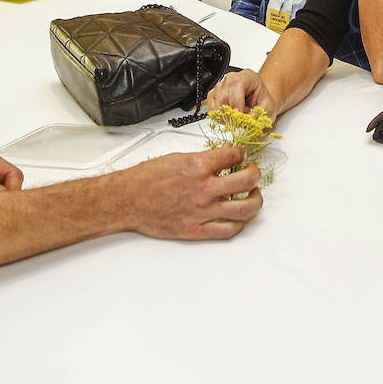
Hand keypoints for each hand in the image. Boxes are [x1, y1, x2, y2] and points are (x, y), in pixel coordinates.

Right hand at [123, 147, 263, 239]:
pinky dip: (239, 224)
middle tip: (252, 172)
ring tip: (253, 195)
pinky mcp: (197, 230)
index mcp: (198, 166)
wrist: (127, 200)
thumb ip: (202, 158)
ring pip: (245, 208)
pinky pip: (229, 230)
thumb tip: (221, 157)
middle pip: (247, 180)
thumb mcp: (176, 157)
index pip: (234, 156)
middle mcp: (204, 189)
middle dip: (254, 173)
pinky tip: (239, 217)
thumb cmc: (146, 179)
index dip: (241, 153)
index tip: (241, 156)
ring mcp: (203, 211)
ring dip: (255, 200)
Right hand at [206, 69, 278, 115]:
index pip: (235, 85)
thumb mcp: (268, 109)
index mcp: (248, 77)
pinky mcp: (214, 95)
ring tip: (237, 117)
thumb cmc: (264, 103)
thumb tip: (245, 120)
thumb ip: (257, 114)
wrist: (261, 102)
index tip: (240, 115)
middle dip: (231, 112)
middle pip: (223, 96)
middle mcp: (232, 79)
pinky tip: (229, 116)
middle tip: (240, 120)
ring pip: (216, 103)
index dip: (236, 102)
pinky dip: (219, 116)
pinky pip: (211, 108)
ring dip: (225, 115)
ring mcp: (221, 86)